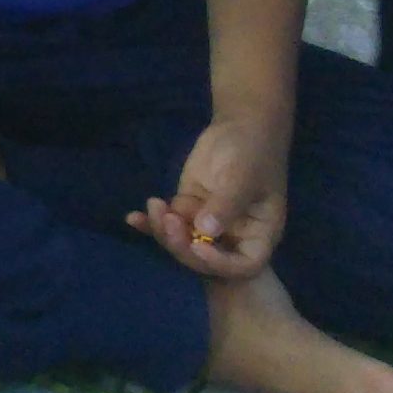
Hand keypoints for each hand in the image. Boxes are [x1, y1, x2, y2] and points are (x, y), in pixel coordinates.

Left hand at [132, 110, 290, 280]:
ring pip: (184, 241)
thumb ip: (226, 205)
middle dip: (183, 246)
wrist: (240, 127)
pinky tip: (133, 219)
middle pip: (206, 258)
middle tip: (168, 221)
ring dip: (165, 232)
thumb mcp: (243, 177)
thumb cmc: (253, 152)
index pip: (244, 265)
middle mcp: (234, 235)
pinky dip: (151, 223)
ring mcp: (209, 223)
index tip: (198, 247)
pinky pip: (170, 223)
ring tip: (155, 207)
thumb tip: (205, 232)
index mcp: (259, 234)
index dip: (220, 264)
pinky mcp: (189, 208)